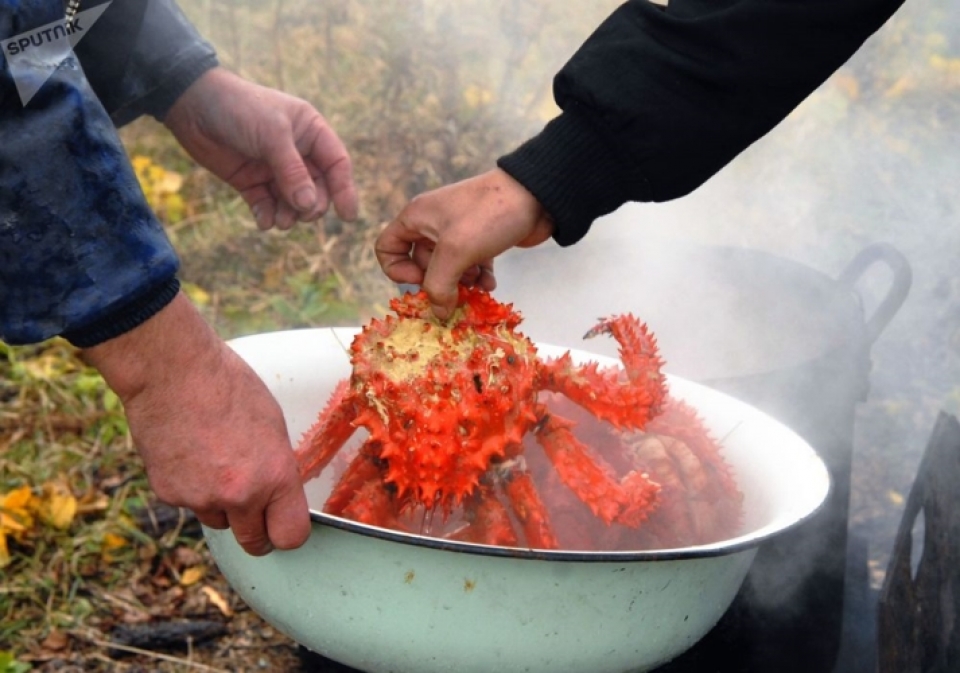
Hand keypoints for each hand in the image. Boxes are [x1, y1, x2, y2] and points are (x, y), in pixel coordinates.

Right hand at [84, 293, 310, 555]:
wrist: (172, 372)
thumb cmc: (228, 387)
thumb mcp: (272, 426)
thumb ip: (276, 468)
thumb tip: (278, 493)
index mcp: (276, 476)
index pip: (291, 536)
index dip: (287, 532)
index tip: (283, 524)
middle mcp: (241, 495)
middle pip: (254, 543)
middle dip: (256, 530)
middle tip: (253, 510)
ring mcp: (201, 498)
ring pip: (219, 521)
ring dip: (221, 505)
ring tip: (214, 460)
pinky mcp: (169, 494)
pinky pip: (189, 503)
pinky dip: (190, 488)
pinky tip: (188, 452)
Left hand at [164, 67, 357, 229]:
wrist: (191, 105)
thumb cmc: (239, 109)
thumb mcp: (271, 135)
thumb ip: (292, 171)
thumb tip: (309, 206)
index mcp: (310, 132)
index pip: (337, 164)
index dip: (345, 190)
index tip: (348, 216)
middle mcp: (297, 152)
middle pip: (318, 189)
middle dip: (312, 206)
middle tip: (300, 214)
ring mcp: (273, 169)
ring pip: (293, 202)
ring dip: (290, 215)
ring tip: (279, 220)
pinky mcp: (251, 182)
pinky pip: (268, 206)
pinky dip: (268, 216)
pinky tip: (263, 220)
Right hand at [376, 168, 553, 318]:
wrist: (537, 195)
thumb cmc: (488, 216)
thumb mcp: (456, 251)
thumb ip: (439, 285)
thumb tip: (438, 312)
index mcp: (416, 218)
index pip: (387, 248)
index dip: (398, 270)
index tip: (421, 279)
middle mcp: (432, 224)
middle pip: (421, 264)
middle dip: (439, 281)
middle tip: (456, 289)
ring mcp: (458, 231)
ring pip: (448, 268)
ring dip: (460, 283)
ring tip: (477, 284)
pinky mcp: (480, 239)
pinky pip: (470, 265)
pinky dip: (478, 277)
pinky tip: (490, 284)